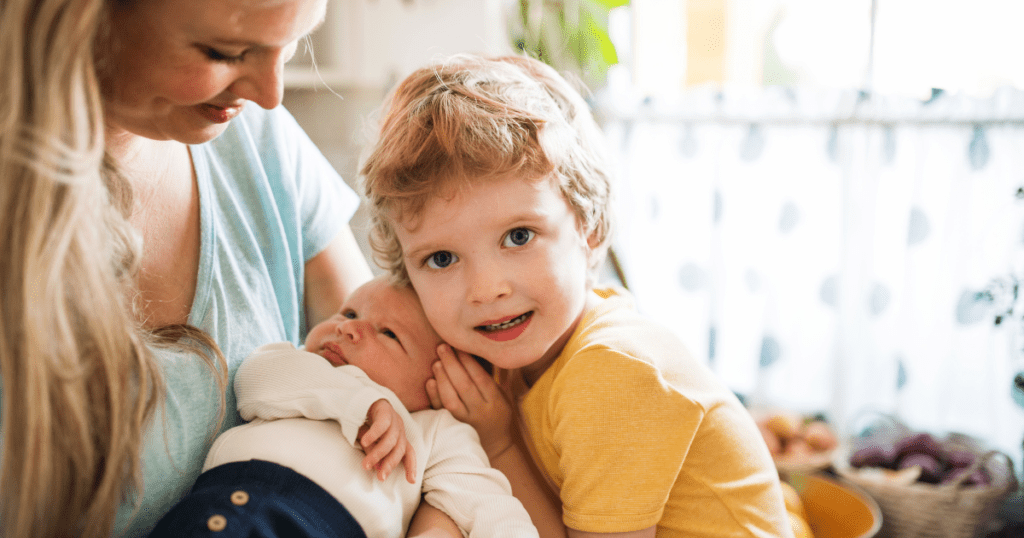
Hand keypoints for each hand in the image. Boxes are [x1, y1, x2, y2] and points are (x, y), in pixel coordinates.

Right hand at [358, 399, 415, 482]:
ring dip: (378, 454)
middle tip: (380, 477)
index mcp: (398, 436)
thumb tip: (377, 468)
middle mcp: (399, 428)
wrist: (356, 397)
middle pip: (400, 449)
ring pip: (390, 440)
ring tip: (366, 464)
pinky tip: (365, 442)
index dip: (411, 466)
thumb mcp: (369, 442)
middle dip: (390, 464)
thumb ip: (374, 453)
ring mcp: (393, 418)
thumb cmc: (363, 423)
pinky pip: (382, 424)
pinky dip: (374, 435)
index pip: (409, 452)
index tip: (411, 481)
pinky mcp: (384, 409)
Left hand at [426, 344, 515, 459]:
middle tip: (442, 347)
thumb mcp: (505, 397)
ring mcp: (464, 422)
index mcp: (495, 402)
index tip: (460, 345)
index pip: (481, 378)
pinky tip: (430, 382)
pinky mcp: (450, 428)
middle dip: (452, 364)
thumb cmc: (498, 416)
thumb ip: (498, 377)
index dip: (469, 361)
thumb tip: (493, 350)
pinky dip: (434, 397)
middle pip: (464, 386)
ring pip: (451, 399)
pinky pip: (440, 412)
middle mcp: (480, 412)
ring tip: (436, 362)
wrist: (494, 448)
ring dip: (442, 379)